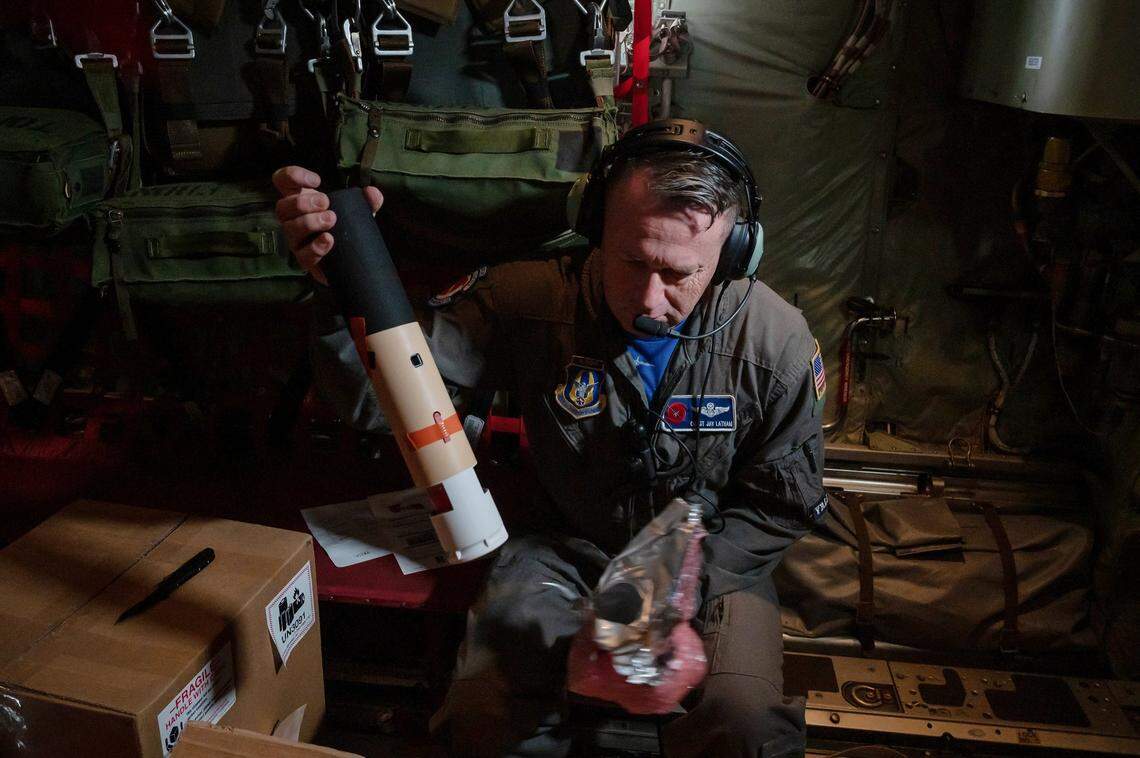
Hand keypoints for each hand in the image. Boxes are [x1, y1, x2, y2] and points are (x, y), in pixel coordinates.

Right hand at [271, 166, 382, 285]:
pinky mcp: (305, 260)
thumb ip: (364, 201)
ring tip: (331, 219)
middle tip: (326, 202)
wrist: (348, 260)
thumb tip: (373, 193)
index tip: (317, 181)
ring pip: (290, 229)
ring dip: (309, 222)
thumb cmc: (345, 227)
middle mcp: (292, 219)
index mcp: (300, 199)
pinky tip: (329, 240)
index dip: (292, 175)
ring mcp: (296, 240)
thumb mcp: (355, 211)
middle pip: (282, 207)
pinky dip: (316, 247)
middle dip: (303, 202)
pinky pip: (303, 254)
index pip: (282, 181)